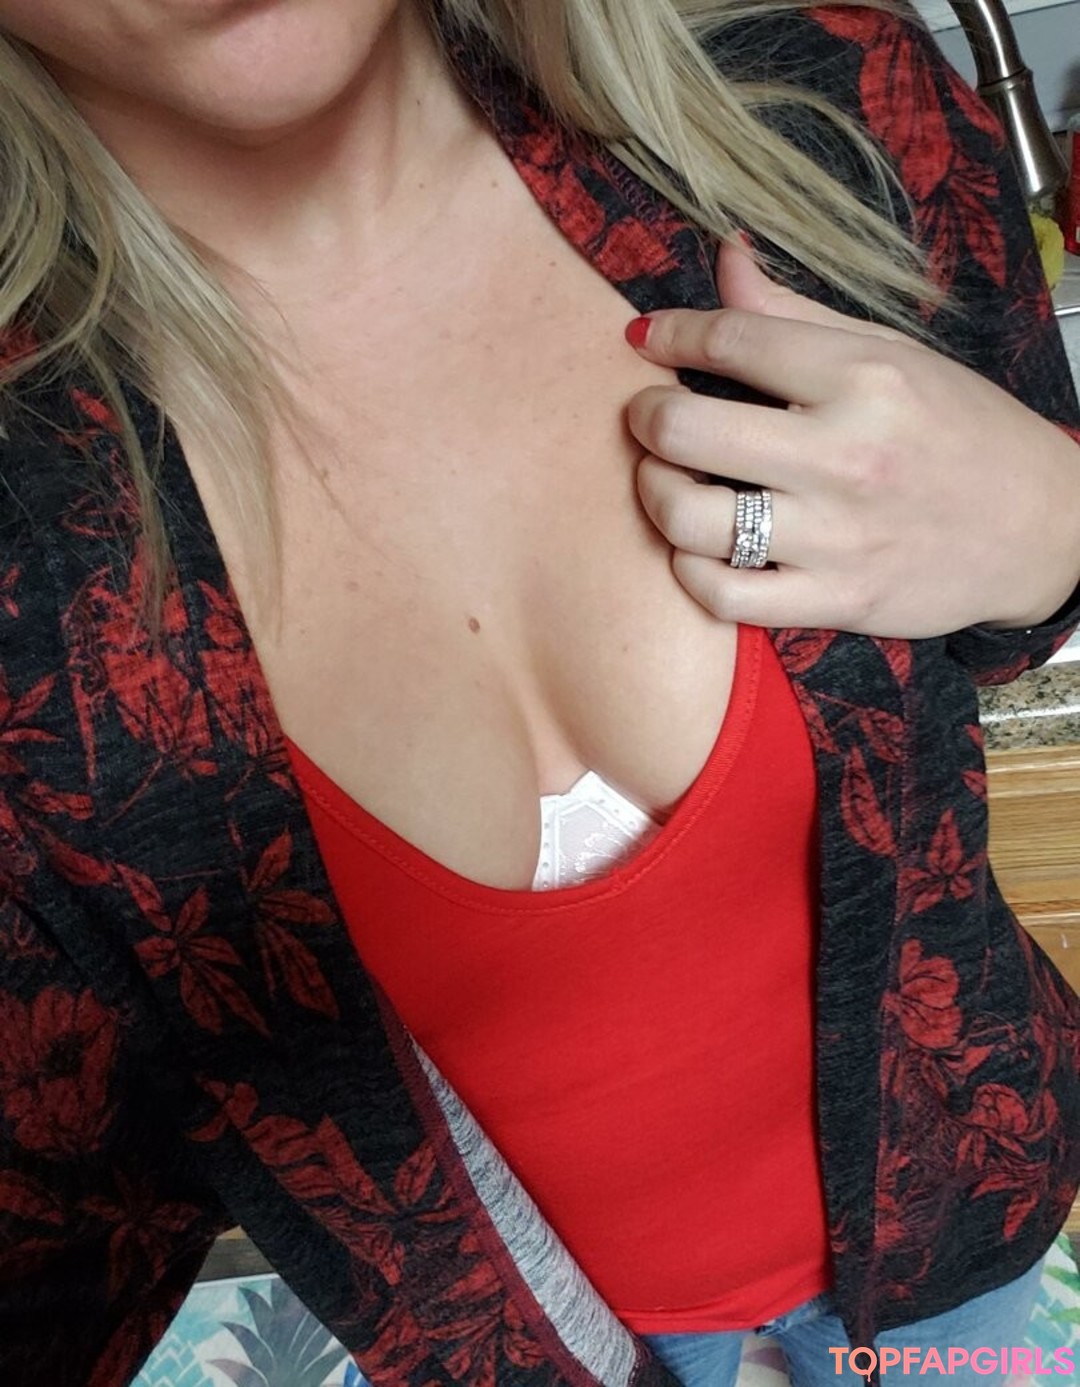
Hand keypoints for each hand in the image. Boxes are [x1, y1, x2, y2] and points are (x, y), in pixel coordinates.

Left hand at [627, 240, 1079, 636]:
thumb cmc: (962, 432)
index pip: (730, 339)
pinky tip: (697, 546)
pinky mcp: (836, 600)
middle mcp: (845, 456)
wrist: (1041, 528)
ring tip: (663, 479)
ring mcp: (837, 537)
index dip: (669, 334)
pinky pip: (722, 595)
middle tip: (647, 415)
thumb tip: (725, 258)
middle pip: (685, 430)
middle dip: (643, 416)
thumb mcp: (891, 353)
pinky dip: (688, 570)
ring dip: (653, 494)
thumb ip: (795, 313)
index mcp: (863, 378)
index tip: (647, 338)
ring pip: (690, 520)